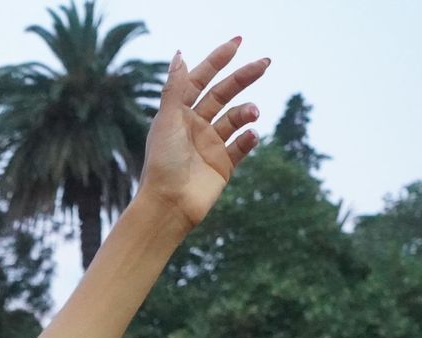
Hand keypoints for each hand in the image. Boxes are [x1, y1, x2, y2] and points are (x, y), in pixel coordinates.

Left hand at [138, 38, 269, 230]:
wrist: (169, 205)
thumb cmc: (162, 163)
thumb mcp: (167, 121)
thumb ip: (175, 88)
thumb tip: (180, 55)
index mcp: (178, 115)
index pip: (200, 80)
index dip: (217, 61)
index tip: (237, 43)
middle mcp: (194, 127)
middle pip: (223, 94)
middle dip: (243, 78)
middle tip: (264, 63)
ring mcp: (210, 146)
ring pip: (236, 118)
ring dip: (247, 111)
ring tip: (252, 113)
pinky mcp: (223, 165)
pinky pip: (242, 145)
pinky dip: (249, 137)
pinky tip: (251, 134)